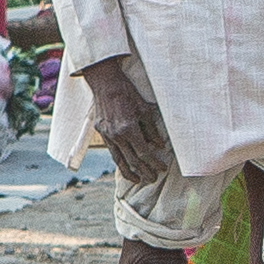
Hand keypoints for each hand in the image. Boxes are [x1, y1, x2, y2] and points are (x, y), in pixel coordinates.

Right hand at [80, 54, 179, 187]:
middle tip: (153, 179)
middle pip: (132, 160)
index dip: (154, 162)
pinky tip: (126, 166)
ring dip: (130, 172)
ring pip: (119, 160)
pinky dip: (120, 161)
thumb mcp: (145, 109)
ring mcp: (107, 135)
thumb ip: (152, 129)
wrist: (105, 83)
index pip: (144, 152)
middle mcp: (116, 135)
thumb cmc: (127, 92)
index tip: (162, 168)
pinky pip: (112, 152)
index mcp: (128, 129)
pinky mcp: (102, 132)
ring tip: (138, 180)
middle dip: (144, 171)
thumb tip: (159, 146)